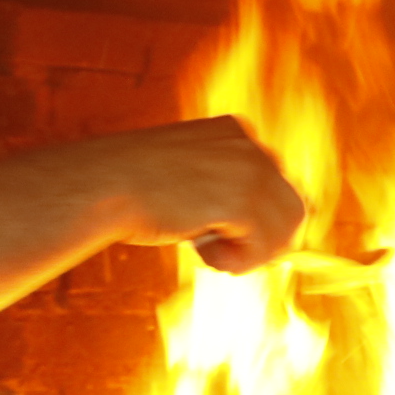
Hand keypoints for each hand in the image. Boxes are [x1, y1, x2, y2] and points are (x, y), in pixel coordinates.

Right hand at [0, 116, 305, 328]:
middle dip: (264, 241)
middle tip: (223, 254)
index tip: (227, 236)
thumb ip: (223, 195)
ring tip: (211, 254)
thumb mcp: (185, 181)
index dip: (261, 222)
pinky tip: (205, 255)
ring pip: (285, 229)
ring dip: (250, 254)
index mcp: (234, 132)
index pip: (278, 184)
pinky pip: (264, 246)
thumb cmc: (131, 190)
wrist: (101, 185)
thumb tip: (271, 238)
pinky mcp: (242, 199)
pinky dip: (238, 262)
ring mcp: (249, 168)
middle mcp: (249, 144)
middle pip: (293, 207)